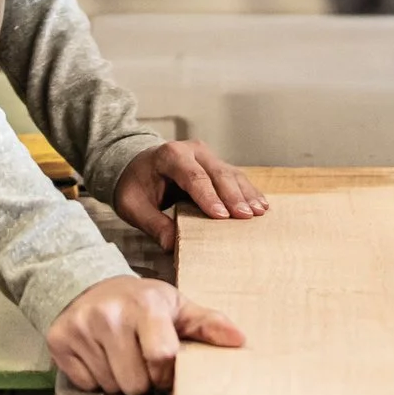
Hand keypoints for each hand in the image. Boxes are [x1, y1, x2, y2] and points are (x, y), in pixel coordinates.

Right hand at [45, 276, 244, 394]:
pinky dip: (94, 376)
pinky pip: (85, 383)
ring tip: (118, 353)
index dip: (166, 372)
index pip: (161, 358)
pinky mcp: (59, 340)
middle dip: (141, 379)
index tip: (164, 363)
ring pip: (110, 386)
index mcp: (145, 304)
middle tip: (138, 356)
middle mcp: (109, 314)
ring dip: (118, 379)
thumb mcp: (176, 306)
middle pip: (135, 383)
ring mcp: (81, 327)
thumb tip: (239, 339)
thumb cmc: (140, 301)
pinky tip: (98, 354)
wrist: (88, 284)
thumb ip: (207, 323)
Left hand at [112, 140, 267, 251]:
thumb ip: (152, 223)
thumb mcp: (133, 205)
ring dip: (246, 194)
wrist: (136, 165)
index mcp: (170, 155)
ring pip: (231, 173)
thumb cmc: (135, 185)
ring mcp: (207, 155)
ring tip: (259, 212)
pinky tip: (261, 205)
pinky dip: (248, 191)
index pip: (192, 176)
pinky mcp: (217, 164)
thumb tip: (171, 244)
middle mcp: (192, 150)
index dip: (208, 196)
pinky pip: (235, 177)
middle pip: (217, 173)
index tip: (221, 216)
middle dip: (233, 196)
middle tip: (246, 217)